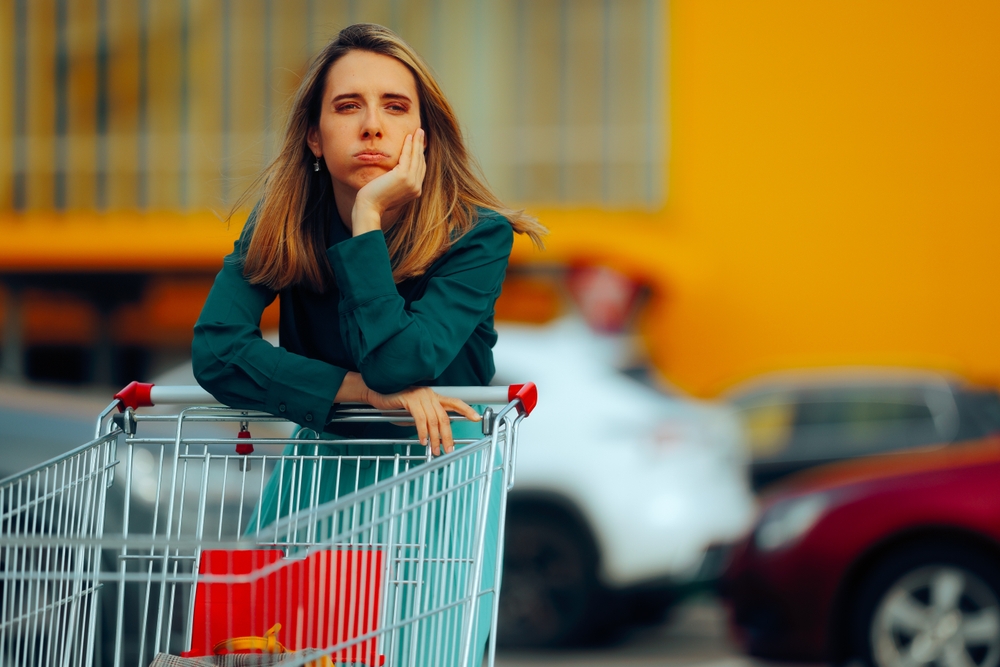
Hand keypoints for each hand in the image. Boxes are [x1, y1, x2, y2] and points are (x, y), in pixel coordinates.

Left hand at [352, 129, 425, 234]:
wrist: (369, 207)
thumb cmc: (375, 201)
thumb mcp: (391, 191)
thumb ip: (398, 183)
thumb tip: (396, 175)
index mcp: (414, 191)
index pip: (420, 170)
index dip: (420, 155)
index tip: (418, 144)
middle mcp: (416, 187)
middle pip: (421, 162)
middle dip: (421, 146)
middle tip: (421, 133)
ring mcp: (411, 182)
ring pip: (416, 158)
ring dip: (417, 142)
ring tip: (418, 131)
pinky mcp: (403, 176)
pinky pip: (408, 157)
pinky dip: (409, 145)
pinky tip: (409, 137)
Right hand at [364, 385, 479, 455]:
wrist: (377, 392)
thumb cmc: (395, 404)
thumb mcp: (414, 414)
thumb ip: (425, 421)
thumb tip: (434, 436)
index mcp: (433, 397)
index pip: (454, 402)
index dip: (466, 410)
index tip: (476, 418)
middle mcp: (430, 395)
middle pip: (445, 417)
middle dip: (448, 435)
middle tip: (449, 449)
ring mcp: (420, 396)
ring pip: (434, 420)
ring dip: (435, 437)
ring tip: (434, 450)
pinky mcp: (410, 398)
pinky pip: (420, 418)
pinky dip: (422, 431)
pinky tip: (422, 440)